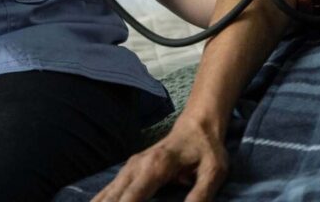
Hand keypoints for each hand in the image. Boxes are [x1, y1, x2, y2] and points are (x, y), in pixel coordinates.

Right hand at [90, 117, 227, 201]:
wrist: (197, 125)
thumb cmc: (206, 149)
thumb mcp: (213, 171)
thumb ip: (201, 194)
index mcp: (156, 166)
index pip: (130, 199)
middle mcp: (136, 166)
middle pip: (111, 199)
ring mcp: (129, 168)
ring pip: (105, 195)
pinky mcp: (128, 171)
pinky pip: (107, 191)